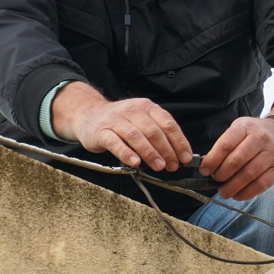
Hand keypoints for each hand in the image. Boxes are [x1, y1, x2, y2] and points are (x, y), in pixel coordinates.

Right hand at [55, 84, 193, 171]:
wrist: (89, 115)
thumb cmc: (121, 122)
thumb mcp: (141, 120)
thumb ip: (158, 133)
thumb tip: (178, 154)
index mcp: (145, 107)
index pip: (167, 122)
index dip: (178, 141)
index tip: (185, 157)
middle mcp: (131, 110)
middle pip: (152, 130)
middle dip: (166, 150)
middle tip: (172, 166)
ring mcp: (115, 120)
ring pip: (135, 136)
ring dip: (149, 152)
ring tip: (158, 166)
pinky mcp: (101, 132)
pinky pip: (115, 143)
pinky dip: (126, 153)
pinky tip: (135, 163)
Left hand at [198, 117, 273, 200]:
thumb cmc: (254, 134)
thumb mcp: (238, 130)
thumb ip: (224, 145)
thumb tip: (208, 166)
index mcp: (245, 127)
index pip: (225, 145)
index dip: (212, 160)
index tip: (204, 170)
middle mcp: (260, 138)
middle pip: (236, 160)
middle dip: (222, 174)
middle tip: (215, 181)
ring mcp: (271, 154)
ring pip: (249, 174)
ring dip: (233, 186)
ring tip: (223, 192)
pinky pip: (261, 184)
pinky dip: (247, 192)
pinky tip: (238, 195)